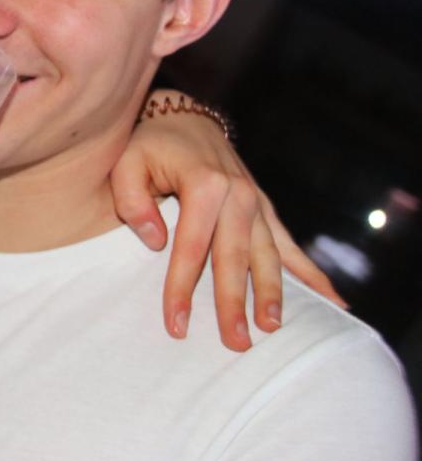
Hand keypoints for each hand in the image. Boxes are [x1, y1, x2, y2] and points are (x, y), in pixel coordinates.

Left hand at [112, 93, 345, 351]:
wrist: (178, 116)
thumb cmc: (146, 145)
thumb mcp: (125, 164)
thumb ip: (132, 201)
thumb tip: (158, 241)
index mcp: (203, 184)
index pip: (191, 247)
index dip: (182, 289)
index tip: (177, 325)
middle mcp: (237, 193)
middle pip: (235, 257)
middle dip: (233, 303)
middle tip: (235, 343)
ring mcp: (255, 200)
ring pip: (267, 255)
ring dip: (271, 294)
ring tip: (271, 328)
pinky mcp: (263, 207)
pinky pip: (290, 244)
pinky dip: (311, 274)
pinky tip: (334, 303)